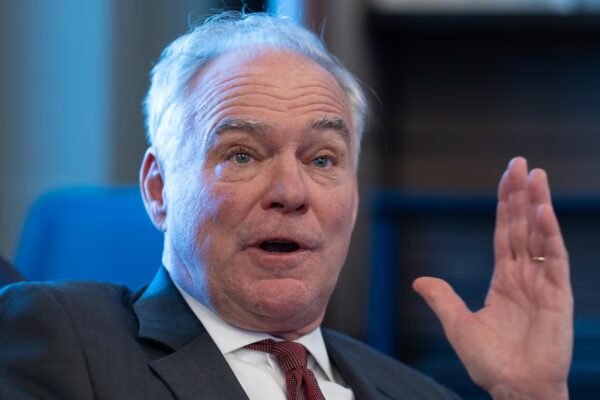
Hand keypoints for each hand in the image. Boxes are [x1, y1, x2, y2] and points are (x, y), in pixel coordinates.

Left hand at [413, 157, 572, 399]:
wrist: (514, 388)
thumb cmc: (490, 362)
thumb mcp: (458, 325)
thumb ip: (442, 299)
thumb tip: (419, 280)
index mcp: (504, 279)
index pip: (505, 233)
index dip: (505, 206)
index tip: (507, 179)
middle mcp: (525, 275)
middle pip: (522, 226)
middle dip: (521, 194)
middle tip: (520, 163)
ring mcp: (543, 284)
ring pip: (540, 236)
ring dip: (538, 205)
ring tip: (535, 175)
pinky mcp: (558, 296)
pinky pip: (555, 259)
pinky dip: (550, 234)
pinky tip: (543, 211)